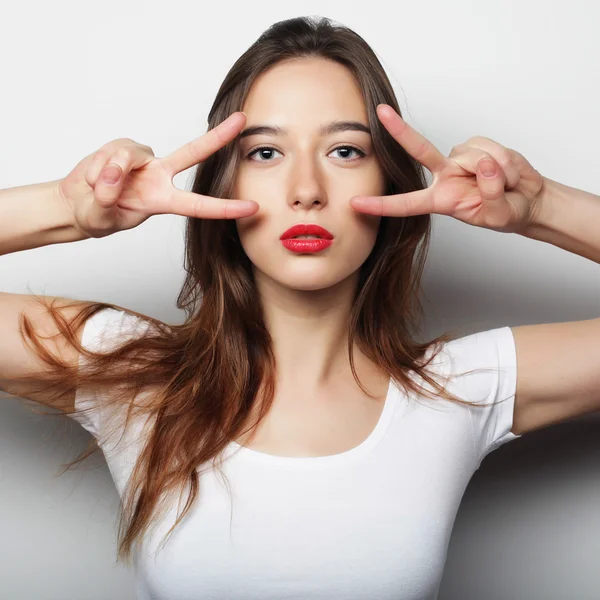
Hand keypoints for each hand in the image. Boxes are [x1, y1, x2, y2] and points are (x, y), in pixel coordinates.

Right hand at [57, 112, 257, 238]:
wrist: (76, 203)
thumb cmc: (97, 215)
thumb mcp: (101, 216)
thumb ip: (107, 200)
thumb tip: (114, 176)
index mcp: (163, 201)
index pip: (199, 205)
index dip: (225, 208)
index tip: (252, 208)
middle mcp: (159, 177)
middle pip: (192, 152)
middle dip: (217, 137)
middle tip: (242, 120)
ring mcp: (142, 160)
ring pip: (130, 156)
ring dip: (109, 175)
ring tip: (99, 190)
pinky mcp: (124, 146)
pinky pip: (112, 151)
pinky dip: (98, 168)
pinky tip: (94, 177)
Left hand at [350, 104, 544, 233]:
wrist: (526, 199)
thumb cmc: (505, 211)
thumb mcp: (498, 215)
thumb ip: (490, 194)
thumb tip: (485, 165)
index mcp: (439, 200)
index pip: (406, 203)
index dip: (381, 205)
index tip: (355, 204)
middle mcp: (444, 176)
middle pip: (419, 150)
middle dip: (400, 131)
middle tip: (380, 111)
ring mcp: (459, 158)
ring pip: (473, 156)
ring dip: (496, 172)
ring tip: (503, 184)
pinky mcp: (477, 145)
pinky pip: (490, 148)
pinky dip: (504, 161)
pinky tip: (506, 171)